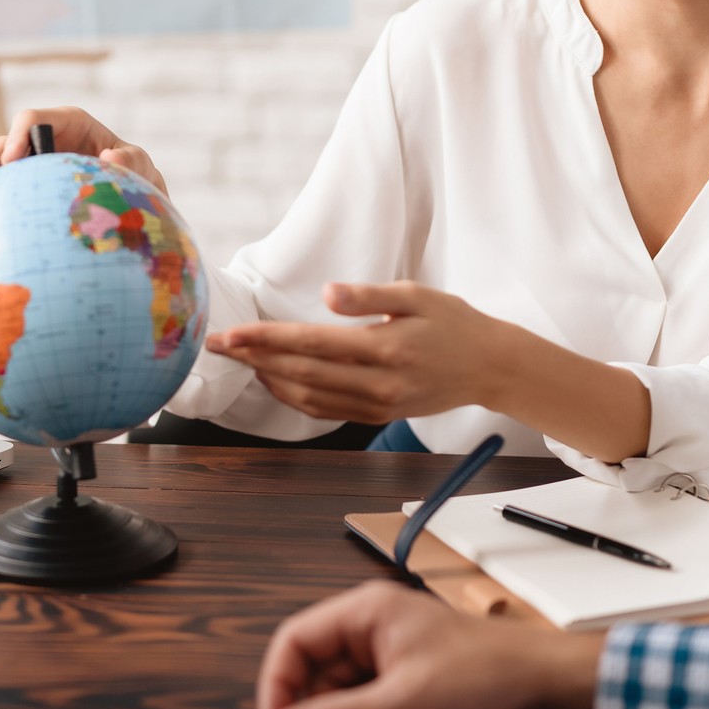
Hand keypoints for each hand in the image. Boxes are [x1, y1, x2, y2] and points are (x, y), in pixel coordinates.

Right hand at [0, 105, 165, 193]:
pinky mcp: (33, 183)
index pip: (33, 119)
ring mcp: (37, 162)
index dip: (18, 134)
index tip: (12, 159)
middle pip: (8, 142)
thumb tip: (110, 159)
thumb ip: (131, 160)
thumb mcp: (139, 163)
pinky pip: (10, 187)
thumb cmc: (135, 171)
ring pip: (3, 165)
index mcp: (69, 122)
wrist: (133, 195)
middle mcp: (47, 138)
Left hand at [206, 282, 517, 423]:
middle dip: (253, 359)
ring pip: (309, 398)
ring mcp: (377, 404)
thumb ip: (369, 296)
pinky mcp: (379, 415)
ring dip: (269, 380)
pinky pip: (327, 411)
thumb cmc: (454, 323)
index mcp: (383, 348)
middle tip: (216, 347)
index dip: (264, 340)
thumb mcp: (417, 296)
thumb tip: (327, 293)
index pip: (309, 344)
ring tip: (241, 361)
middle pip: (300, 373)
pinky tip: (277, 382)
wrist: (491, 367)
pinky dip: (295, 399)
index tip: (230, 334)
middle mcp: (376, 383)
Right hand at [256, 581, 602, 708]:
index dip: (275, 685)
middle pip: (311, 663)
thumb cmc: (488, 678)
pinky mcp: (410, 677)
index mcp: (366, 612)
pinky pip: (364, 698)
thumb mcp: (402, 705)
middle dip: (299, 706)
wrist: (551, 688)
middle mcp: (374, 625)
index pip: (293, 640)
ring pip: (337, 684)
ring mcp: (393, 652)